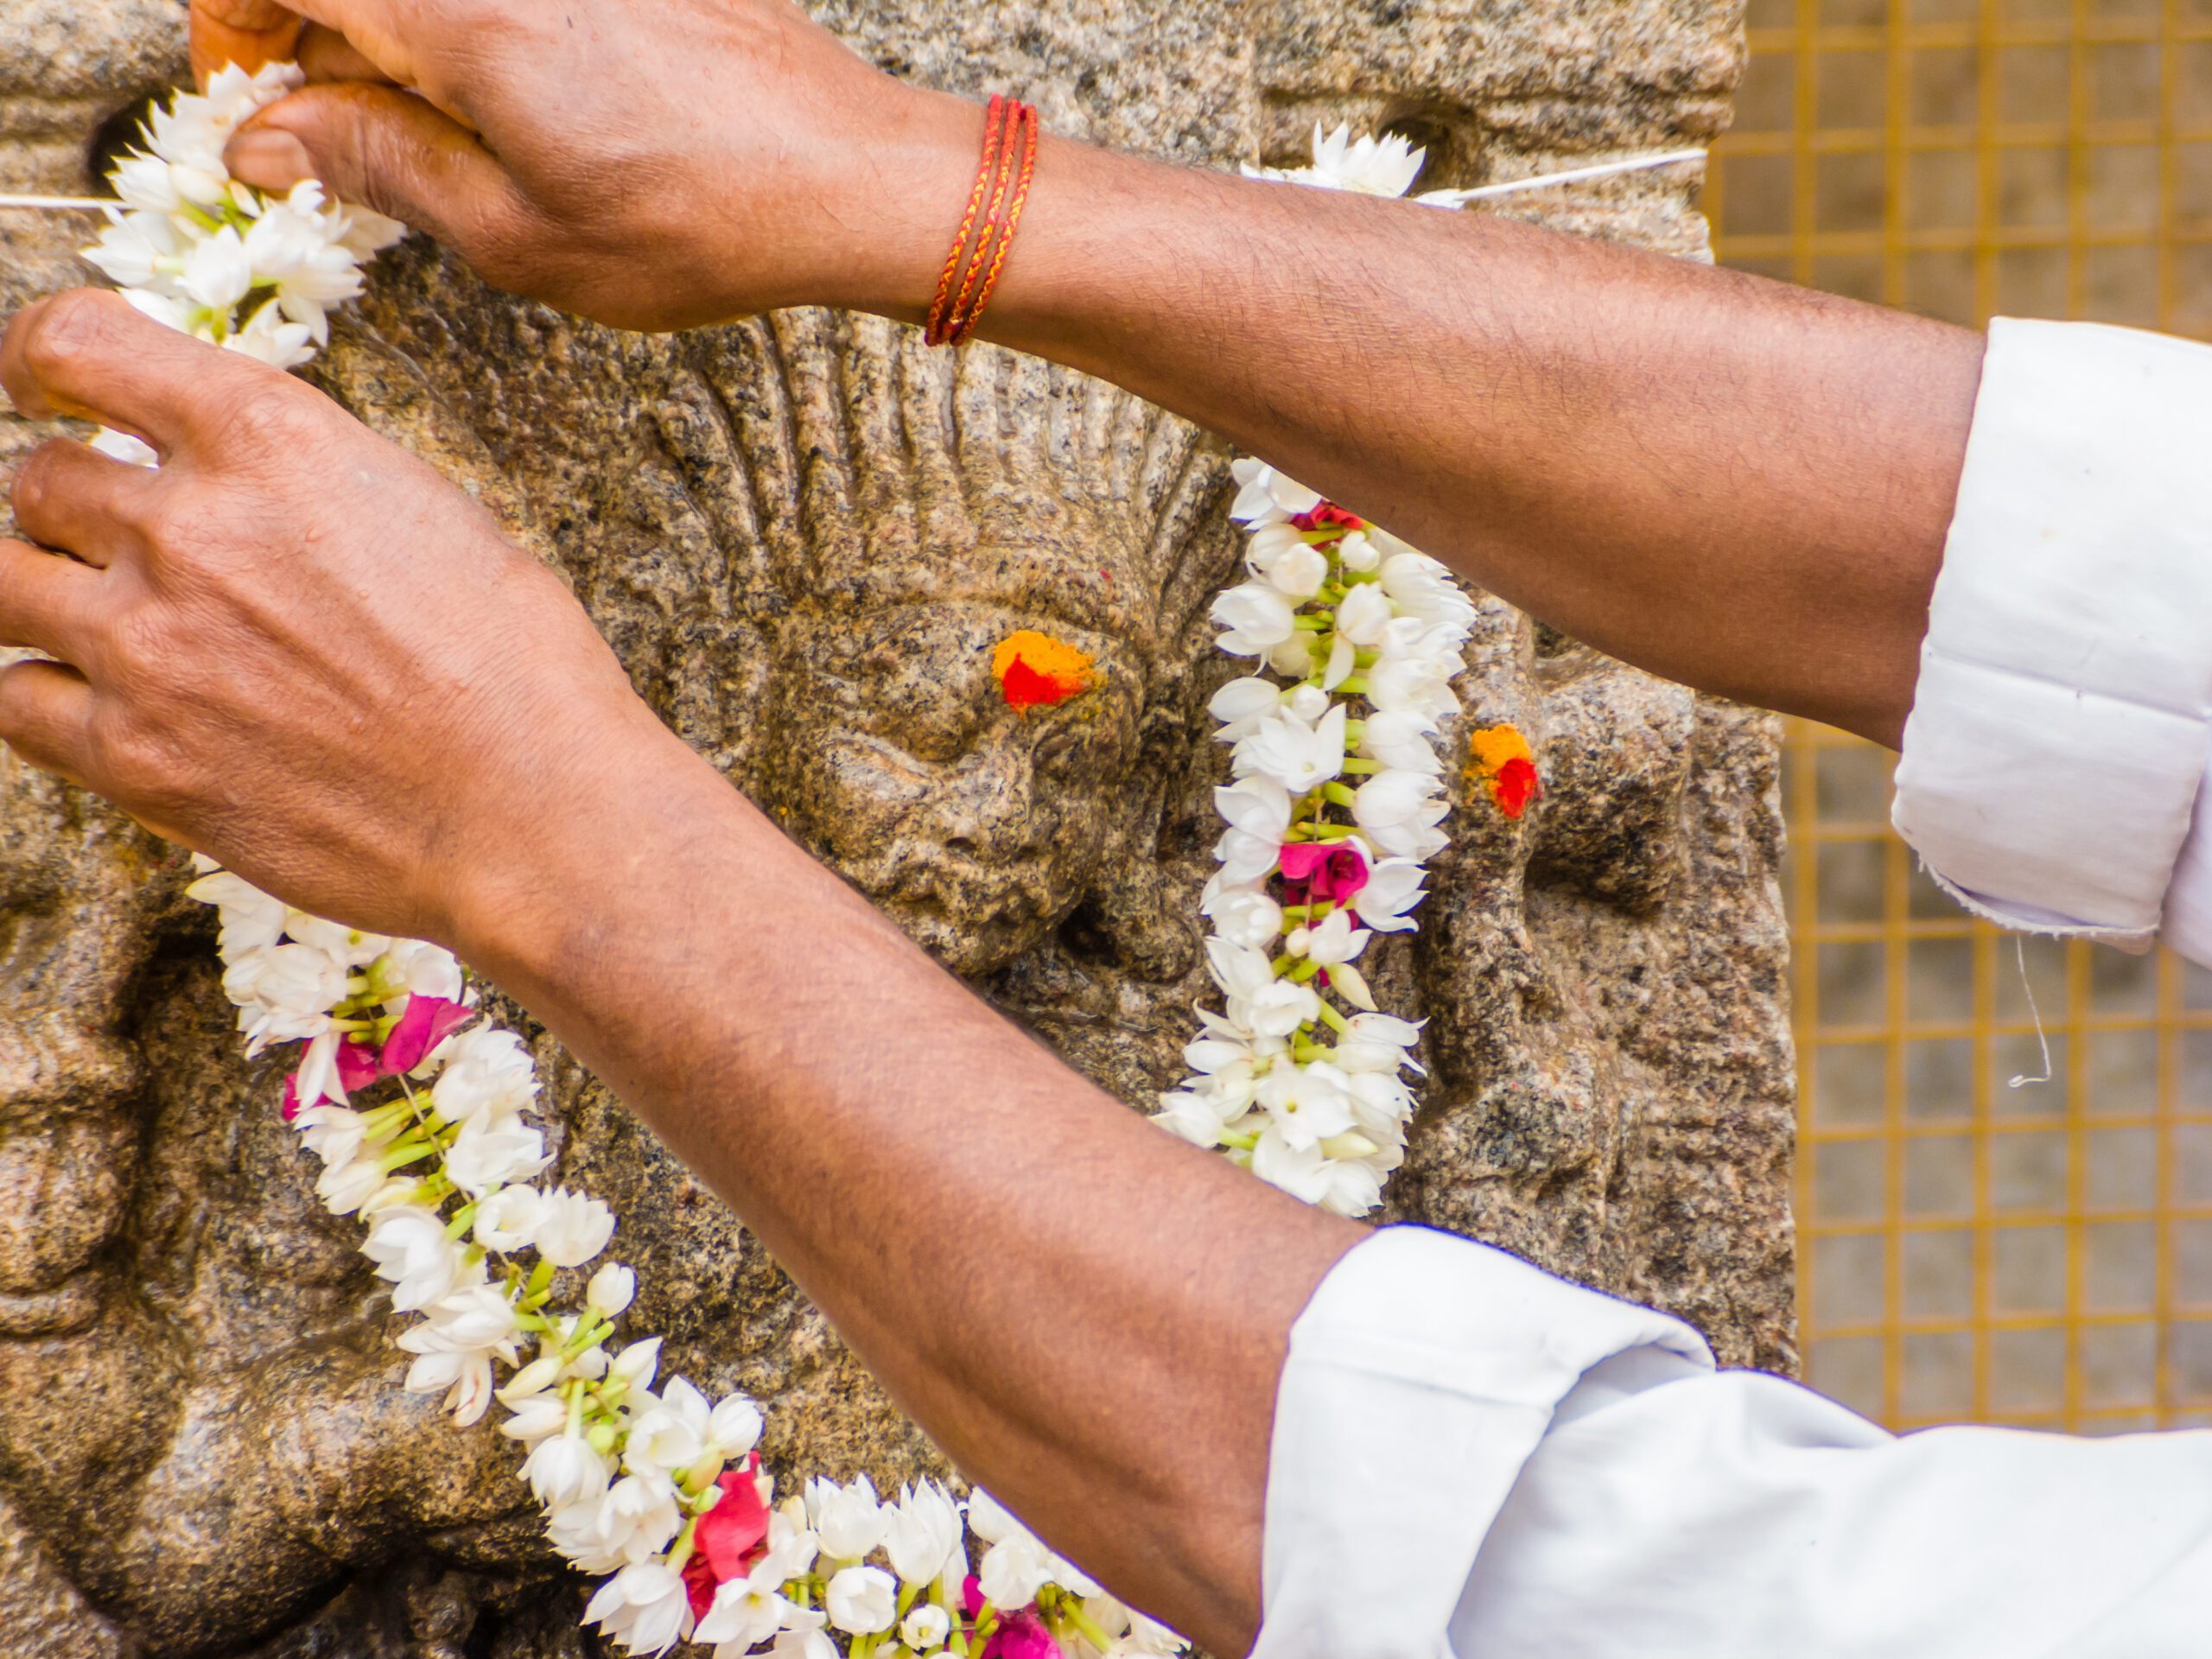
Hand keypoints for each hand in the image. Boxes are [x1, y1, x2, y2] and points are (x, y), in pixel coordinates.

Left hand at [0, 288, 682, 940]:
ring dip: (40, 589)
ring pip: (1, 580)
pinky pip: (14, 700)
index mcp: (270, 439)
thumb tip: (248, 473)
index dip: (34, 357)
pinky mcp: (133, 757)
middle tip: (113, 540)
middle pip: (37, 477)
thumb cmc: (517, 671)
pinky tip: (98, 704)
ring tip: (94, 619)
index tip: (32, 381)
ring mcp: (147, 645)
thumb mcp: (430, 514)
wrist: (532, 812)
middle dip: (70, 504)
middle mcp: (189, 527)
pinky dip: (42, 694)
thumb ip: (311, 477)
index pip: (75, 344)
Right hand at [189, 0, 976, 329]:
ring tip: (434, 133)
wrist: (851, 180)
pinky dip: (474, 33)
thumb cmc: (706, 221)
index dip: (237, 26)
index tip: (251, 97)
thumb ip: (375, 166)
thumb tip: (265, 139)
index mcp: (463, 12)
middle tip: (335, 137)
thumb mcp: (517, 236)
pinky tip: (510, 104)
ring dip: (397, 38)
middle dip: (313, 36)